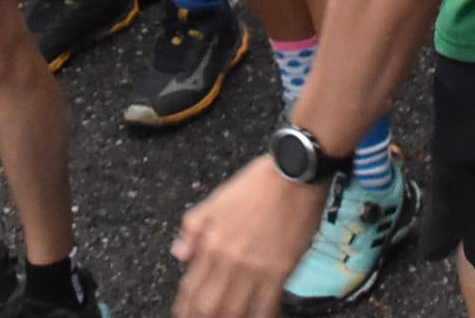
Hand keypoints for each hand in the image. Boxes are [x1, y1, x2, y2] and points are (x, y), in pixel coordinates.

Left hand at [171, 157, 326, 317]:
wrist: (295, 172)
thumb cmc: (258, 183)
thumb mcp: (216, 200)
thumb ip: (192, 228)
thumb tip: (179, 255)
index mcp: (211, 242)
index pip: (190, 288)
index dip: (185, 308)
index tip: (184, 314)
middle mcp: (229, 259)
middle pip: (208, 306)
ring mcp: (254, 267)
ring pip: (233, 312)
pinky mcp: (280, 271)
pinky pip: (265, 307)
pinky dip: (258, 317)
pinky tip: (257, 317)